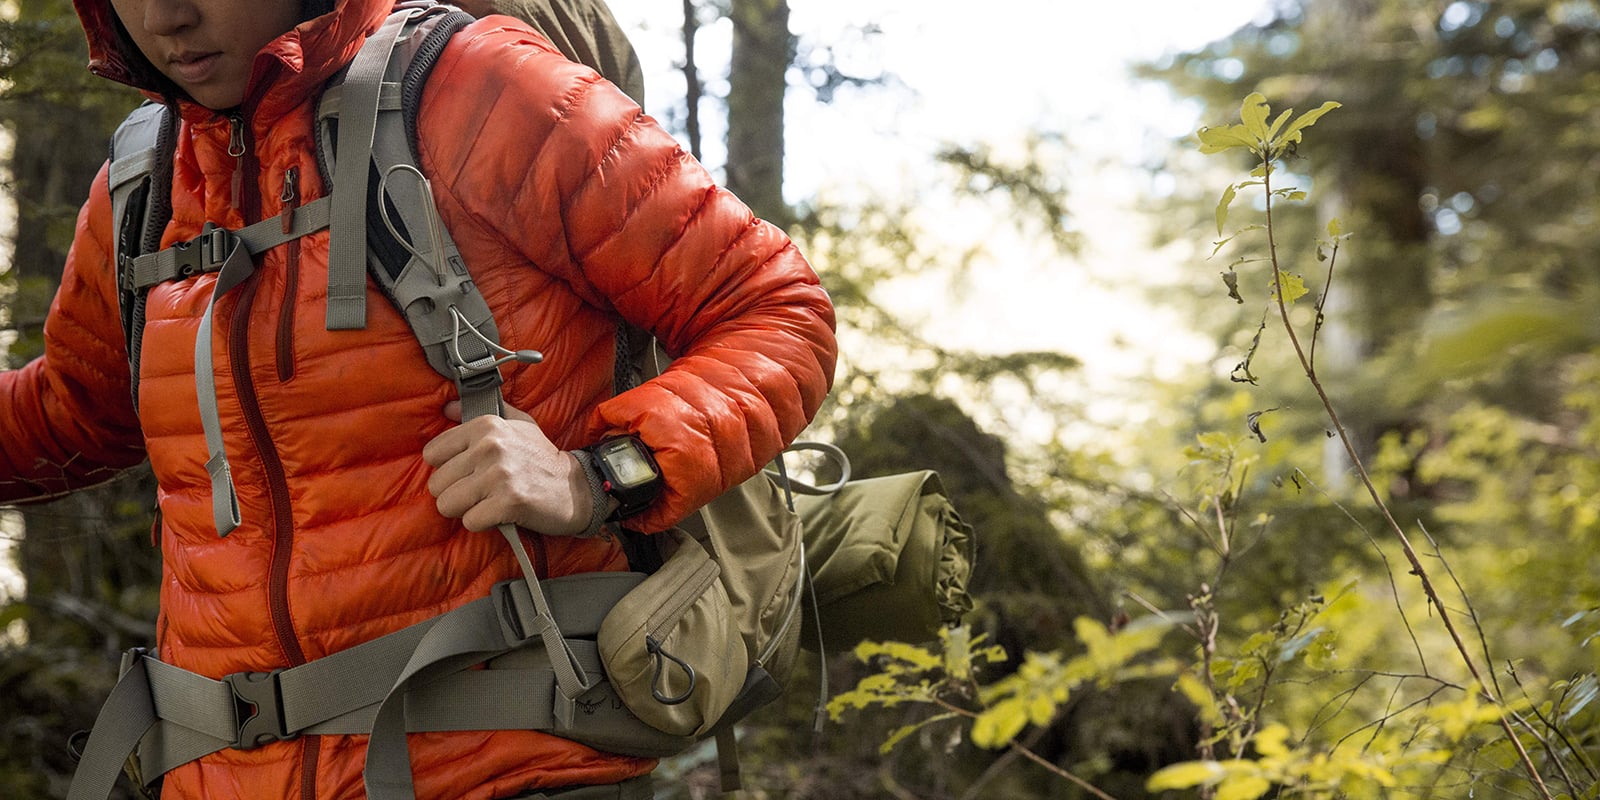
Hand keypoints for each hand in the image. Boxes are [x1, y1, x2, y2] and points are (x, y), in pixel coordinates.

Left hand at [422, 401, 592, 534]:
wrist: (574, 487)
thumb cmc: (541, 458)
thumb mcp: (516, 424)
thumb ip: (481, 412)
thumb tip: (447, 406)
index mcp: (487, 426)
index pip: (432, 452)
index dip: (446, 467)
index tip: (466, 472)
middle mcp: (490, 447)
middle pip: (437, 483)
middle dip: (454, 493)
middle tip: (478, 493)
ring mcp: (499, 475)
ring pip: (447, 504)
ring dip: (465, 509)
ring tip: (485, 503)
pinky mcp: (508, 503)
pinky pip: (469, 521)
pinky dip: (481, 523)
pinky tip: (497, 514)